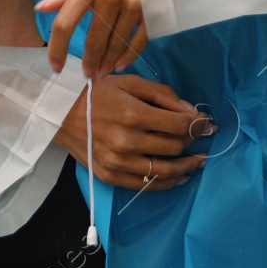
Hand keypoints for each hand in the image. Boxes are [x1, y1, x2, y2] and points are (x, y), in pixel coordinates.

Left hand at [35, 0, 147, 77]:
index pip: (65, 23)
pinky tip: (120, 65)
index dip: (57, 49)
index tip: (56, 66)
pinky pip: (138, 42)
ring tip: (101, 73)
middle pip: (94, 39)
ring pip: (116, 44)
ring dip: (107, 63)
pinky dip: (128, 57)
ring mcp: (133, 3)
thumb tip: (41, 8)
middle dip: (88, 61)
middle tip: (87, 74)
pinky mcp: (153, 11)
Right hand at [51, 74, 215, 190]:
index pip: (179, 125)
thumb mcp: (129, 82)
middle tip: (203, 138)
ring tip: (199, 161)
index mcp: (132, 114)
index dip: (199, 124)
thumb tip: (191, 110)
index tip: (208, 122)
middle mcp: (126, 141)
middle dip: (194, 142)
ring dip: (187, 167)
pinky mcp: (109, 175)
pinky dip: (166, 183)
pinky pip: (145, 185)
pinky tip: (179, 177)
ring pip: (164, 170)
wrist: (58, 112)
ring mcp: (117, 162)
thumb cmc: (95, 93)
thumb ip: (162, 95)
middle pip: (174, 147)